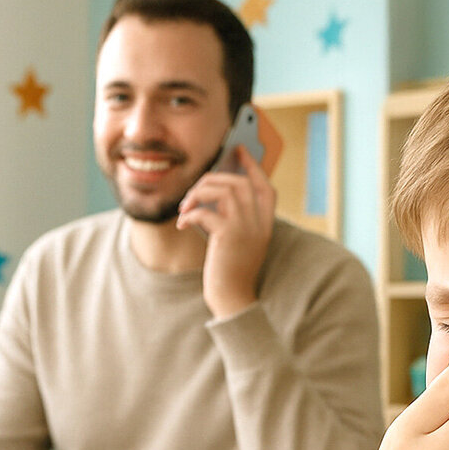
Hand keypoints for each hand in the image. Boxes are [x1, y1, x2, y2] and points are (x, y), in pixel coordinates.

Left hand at [179, 145, 275, 318]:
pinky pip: (206, 212)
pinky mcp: (229, 236)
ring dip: (199, 194)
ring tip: (186, 207)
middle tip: (195, 189)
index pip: (266, 187)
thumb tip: (215, 193)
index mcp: (265, 225)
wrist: (232, 299)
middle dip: (214, 179)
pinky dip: (190, 214)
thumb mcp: (240, 242)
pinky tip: (182, 224)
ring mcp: (246, 229)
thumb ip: (236, 219)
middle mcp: (260, 223)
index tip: (239, 150)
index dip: (253, 166)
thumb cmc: (231, 271)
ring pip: (225, 191)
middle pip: (241, 183)